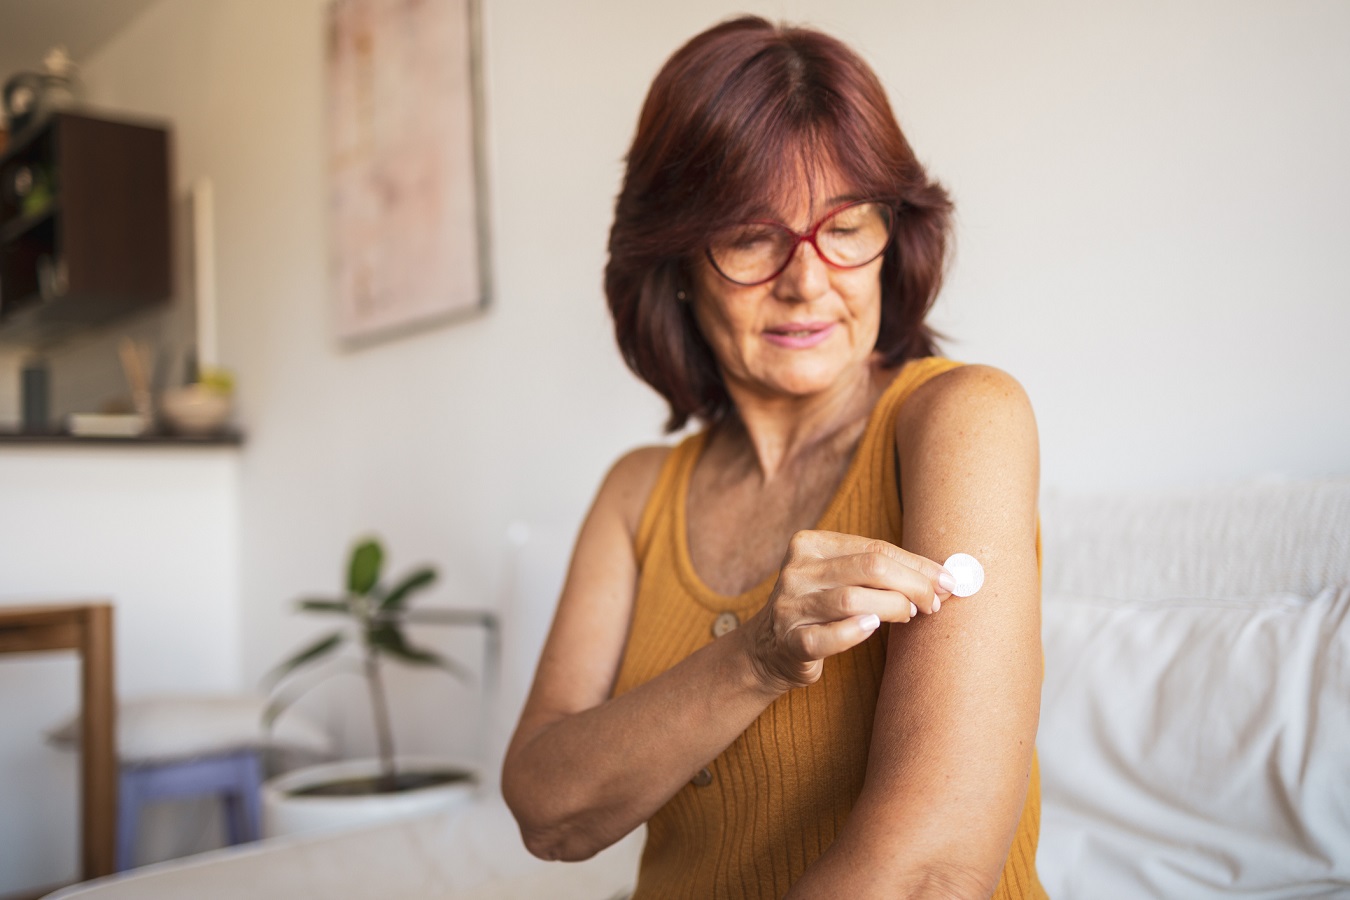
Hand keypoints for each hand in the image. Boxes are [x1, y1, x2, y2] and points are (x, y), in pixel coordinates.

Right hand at [743, 530, 952, 692]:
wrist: (769, 649)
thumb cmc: (821, 609)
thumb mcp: (842, 579)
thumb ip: (883, 571)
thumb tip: (945, 577)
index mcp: (810, 544)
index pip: (875, 548)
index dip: (917, 565)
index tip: (947, 581)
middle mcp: (797, 571)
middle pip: (868, 567)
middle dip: (912, 584)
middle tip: (934, 602)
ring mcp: (790, 606)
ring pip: (851, 599)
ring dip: (892, 607)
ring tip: (910, 615)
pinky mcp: (789, 641)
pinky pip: (824, 637)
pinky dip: (853, 633)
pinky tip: (872, 629)